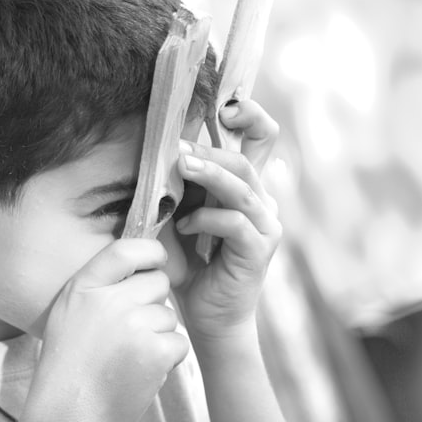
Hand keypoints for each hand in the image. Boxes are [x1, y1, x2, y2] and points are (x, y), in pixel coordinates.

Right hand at [28, 239, 189, 421]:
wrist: (67, 418)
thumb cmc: (67, 370)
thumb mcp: (68, 316)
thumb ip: (98, 291)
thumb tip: (139, 271)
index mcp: (83, 288)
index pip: (125, 249)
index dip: (149, 252)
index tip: (157, 261)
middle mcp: (109, 300)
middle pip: (157, 283)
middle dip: (154, 303)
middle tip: (133, 332)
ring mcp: (134, 324)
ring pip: (169, 316)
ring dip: (159, 336)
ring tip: (130, 360)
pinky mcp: (155, 351)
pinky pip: (179, 342)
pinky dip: (168, 359)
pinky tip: (143, 373)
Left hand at [166, 99, 281, 346]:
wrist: (208, 315)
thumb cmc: (192, 263)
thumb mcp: (182, 214)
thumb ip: (179, 186)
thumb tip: (155, 150)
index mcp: (247, 186)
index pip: (261, 138)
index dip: (250, 115)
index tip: (225, 106)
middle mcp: (263, 201)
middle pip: (247, 158)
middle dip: (211, 147)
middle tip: (176, 145)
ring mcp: (266, 225)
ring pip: (242, 187)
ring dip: (210, 174)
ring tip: (182, 166)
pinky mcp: (259, 250)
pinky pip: (235, 223)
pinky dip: (206, 219)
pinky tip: (184, 227)